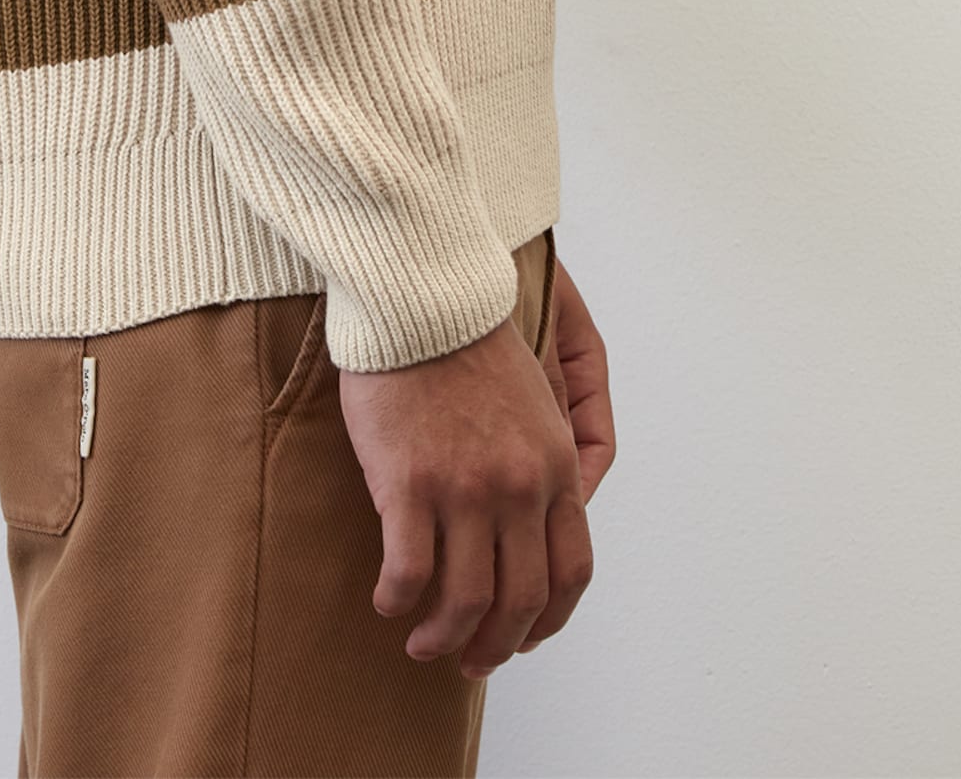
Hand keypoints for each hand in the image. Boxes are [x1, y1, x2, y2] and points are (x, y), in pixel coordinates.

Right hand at [337, 274, 599, 682]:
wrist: (421, 300)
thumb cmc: (468, 346)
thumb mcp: (535, 402)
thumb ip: (541, 463)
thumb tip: (529, 530)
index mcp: (558, 466)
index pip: (573, 572)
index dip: (549, 621)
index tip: (523, 636)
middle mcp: (521, 486)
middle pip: (522, 600)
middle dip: (496, 646)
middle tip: (470, 661)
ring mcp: (466, 489)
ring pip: (465, 602)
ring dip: (443, 638)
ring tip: (422, 643)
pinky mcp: (409, 484)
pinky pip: (408, 573)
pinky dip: (398, 600)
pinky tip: (388, 600)